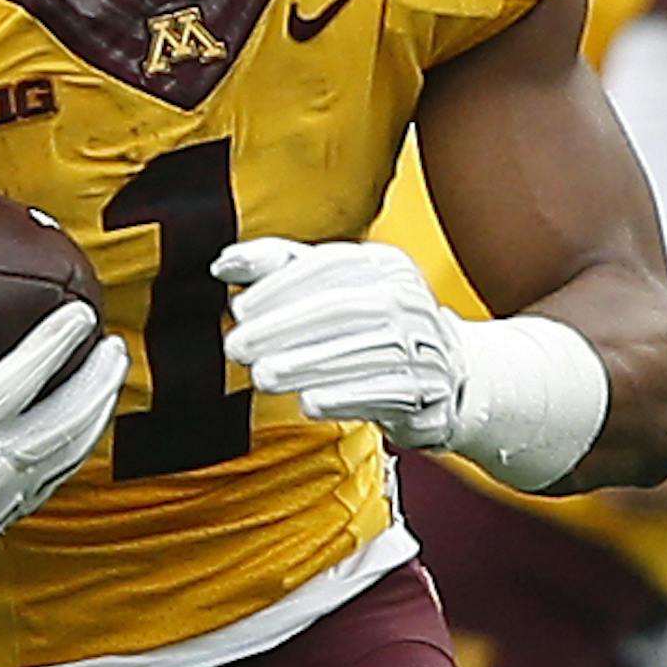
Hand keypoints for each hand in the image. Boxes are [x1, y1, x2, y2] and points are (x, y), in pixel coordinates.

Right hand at [0, 273, 127, 605]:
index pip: (16, 386)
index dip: (52, 348)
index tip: (80, 315)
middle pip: (62, 424)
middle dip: (95, 383)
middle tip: (114, 344)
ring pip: (65, 455)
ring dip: (94, 414)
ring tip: (110, 376)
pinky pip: (52, 479)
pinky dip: (76, 448)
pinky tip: (84, 426)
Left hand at [215, 236, 465, 445]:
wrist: (445, 376)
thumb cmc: (371, 327)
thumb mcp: (330, 289)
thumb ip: (277, 268)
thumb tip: (221, 263)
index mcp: (384, 265)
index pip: (329, 265)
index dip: (280, 286)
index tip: (240, 309)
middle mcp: (407, 298)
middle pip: (341, 308)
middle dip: (283, 328)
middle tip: (238, 347)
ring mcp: (423, 343)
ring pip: (361, 351)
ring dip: (306, 366)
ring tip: (262, 377)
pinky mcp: (428, 389)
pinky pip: (385, 392)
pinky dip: (344, 397)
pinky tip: (309, 402)